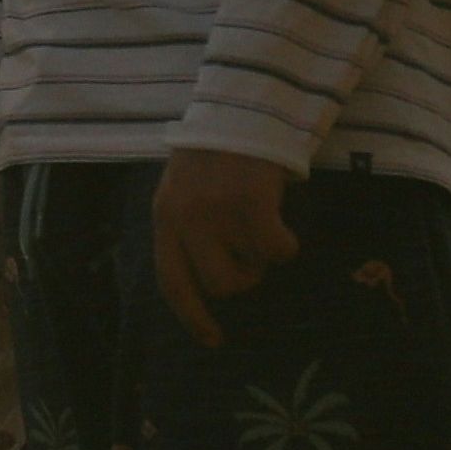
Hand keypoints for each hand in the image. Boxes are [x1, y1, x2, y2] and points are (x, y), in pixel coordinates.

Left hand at [149, 145, 298, 345]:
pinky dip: (287, 243)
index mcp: (164, 218)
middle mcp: (185, 220)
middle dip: (241, 278)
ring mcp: (218, 214)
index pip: (172, 282)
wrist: (240, 110)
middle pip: (217, 284)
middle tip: (251, 256)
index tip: (212, 340)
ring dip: (263, 257)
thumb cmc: (215, 155)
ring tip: (263, 226)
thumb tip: (210, 282)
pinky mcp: (252, 205)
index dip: (192, 316)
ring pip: (252, 269)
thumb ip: (186, 230)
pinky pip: (277, 250)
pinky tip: (282, 220)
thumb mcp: (182, 191)